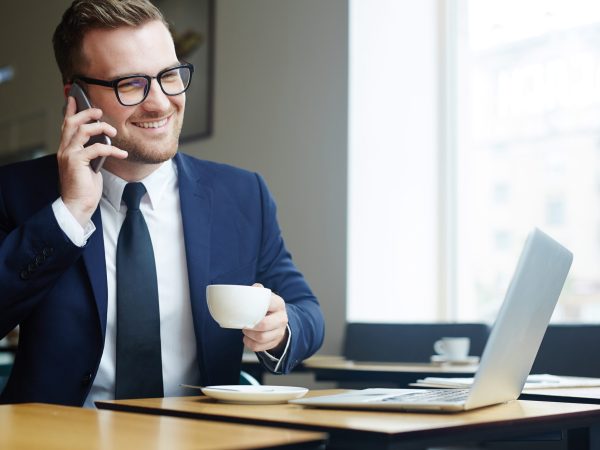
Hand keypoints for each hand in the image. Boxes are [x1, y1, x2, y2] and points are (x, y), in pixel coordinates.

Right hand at [57, 96, 127, 224]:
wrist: (77, 205)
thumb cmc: (84, 187)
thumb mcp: (88, 166)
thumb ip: (90, 152)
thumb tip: (102, 142)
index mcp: (66, 149)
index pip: (66, 125)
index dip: (70, 110)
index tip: (75, 97)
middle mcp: (64, 149)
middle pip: (72, 123)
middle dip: (87, 113)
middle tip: (100, 111)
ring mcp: (68, 155)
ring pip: (82, 131)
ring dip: (100, 128)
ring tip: (113, 132)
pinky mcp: (76, 162)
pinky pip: (96, 148)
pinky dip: (111, 149)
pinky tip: (122, 153)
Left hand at [243, 283, 288, 354]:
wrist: (279, 321)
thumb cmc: (268, 308)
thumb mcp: (266, 297)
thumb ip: (258, 291)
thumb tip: (252, 289)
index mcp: (279, 304)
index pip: (268, 304)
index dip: (256, 308)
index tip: (248, 309)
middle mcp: (282, 318)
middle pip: (264, 325)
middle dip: (251, 325)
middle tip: (244, 323)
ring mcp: (279, 332)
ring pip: (261, 337)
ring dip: (249, 335)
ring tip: (245, 330)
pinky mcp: (274, 342)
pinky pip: (259, 347)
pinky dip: (249, 343)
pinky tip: (247, 338)